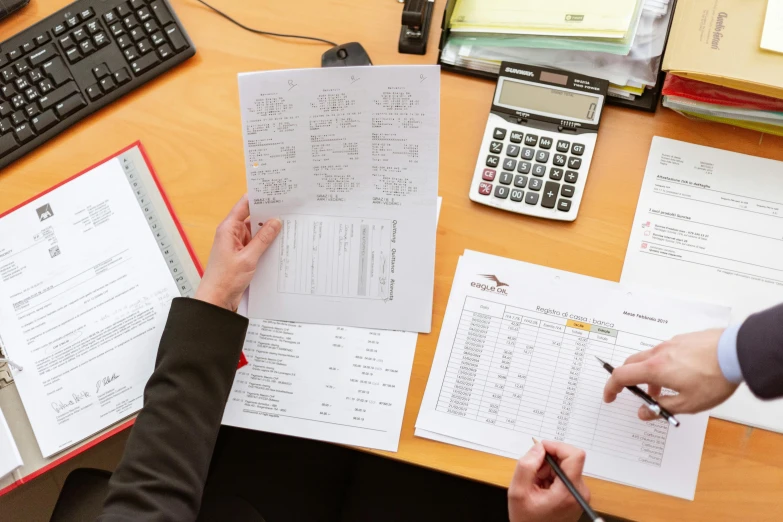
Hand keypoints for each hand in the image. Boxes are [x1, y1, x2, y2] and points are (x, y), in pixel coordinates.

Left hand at [194, 195, 280, 310]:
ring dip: (269, 231)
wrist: (217, 301)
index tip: (274, 192)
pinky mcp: (243, 256)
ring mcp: (238, 245)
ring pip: (256, 232)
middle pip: (252, 218)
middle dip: (268, 214)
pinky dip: (267, 244)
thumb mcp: (248, 258)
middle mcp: (232, 234)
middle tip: (288, 210)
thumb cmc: (225, 279)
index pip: (244, 206)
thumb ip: (263, 239)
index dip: (258, 197)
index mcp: (228, 229)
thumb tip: (275, 222)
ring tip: (288, 226)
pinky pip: (257, 245)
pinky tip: (280, 244)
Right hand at [508, 441, 588, 521]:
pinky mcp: (577, 493)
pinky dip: (551, 476)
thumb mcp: (518, 492)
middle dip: (547, 462)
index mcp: (568, 492)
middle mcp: (579, 491)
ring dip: (547, 470)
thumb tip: (538, 448)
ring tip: (537, 485)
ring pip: (564, 465)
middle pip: (567, 459)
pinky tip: (542, 489)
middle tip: (534, 476)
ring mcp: (579, 493)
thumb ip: (527, 465)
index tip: (541, 448)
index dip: (556, 446)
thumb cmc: (528, 520)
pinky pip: (564, 474)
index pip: (574, 455)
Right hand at [603, 328, 738, 419]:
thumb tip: (644, 413)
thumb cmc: (714, 378)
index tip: (611, 397)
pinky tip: (680, 374)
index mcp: (655, 369)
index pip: (621, 376)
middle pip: (631, 364)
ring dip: (648, 374)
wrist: (737, 353)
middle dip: (629, 380)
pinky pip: (664, 352)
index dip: (611, 388)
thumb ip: (662, 408)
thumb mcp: (688, 403)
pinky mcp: (684, 339)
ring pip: (648, 358)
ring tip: (664, 389)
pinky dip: (662, 364)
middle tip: (637, 394)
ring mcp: (671, 344)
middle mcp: (658, 353)